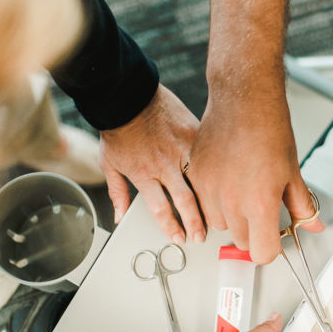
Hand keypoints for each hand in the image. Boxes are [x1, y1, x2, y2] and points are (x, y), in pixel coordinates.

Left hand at [99, 85, 203, 240]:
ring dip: (210, 199)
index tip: (179, 237)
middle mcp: (164, 164)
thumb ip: (117, 193)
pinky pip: (207, 156)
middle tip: (201, 235)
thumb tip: (119, 216)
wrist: (126, 94)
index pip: (161, 209)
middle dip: (195, 222)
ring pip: (202, 180)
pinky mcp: (193, 133)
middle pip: (186, 201)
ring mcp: (181, 148)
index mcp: (144, 174)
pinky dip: (215, 169)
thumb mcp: (109, 163)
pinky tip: (223, 180)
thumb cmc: (117, 128)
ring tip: (217, 213)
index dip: (172, 227)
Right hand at [186, 94, 323, 263]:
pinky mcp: (196, 178)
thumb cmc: (269, 129)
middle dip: (254, 233)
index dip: (271, 248)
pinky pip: (204, 205)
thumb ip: (302, 205)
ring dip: (233, 218)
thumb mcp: (293, 171)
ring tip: (244, 191)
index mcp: (260, 203)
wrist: (242, 100)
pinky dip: (216, 201)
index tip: (274, 238)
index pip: (263, 253)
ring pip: (221, 226)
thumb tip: (314, 224)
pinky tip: (229, 180)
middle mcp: (232, 202)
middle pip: (242, 242)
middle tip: (262, 209)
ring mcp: (210, 191)